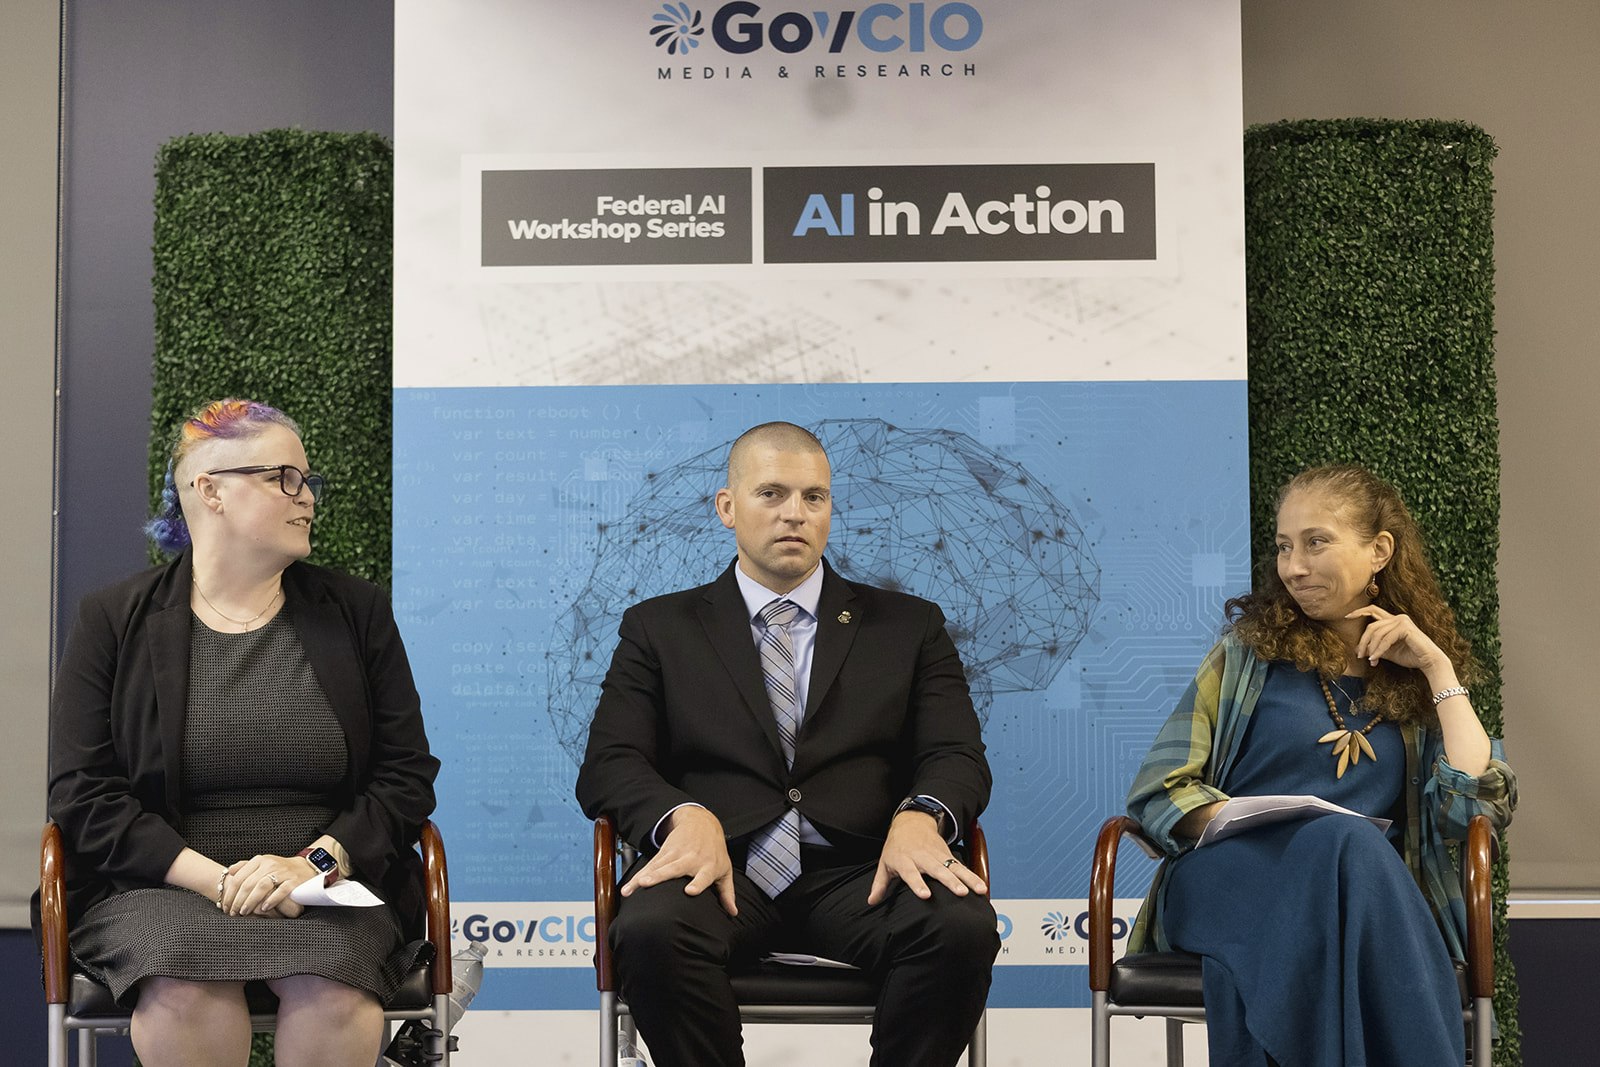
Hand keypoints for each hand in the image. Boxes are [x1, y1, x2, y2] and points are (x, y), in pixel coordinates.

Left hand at [220, 854, 315, 916]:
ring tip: (245, 912)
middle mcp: (270, 864)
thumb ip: (245, 866)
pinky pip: (281, 891)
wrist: (305, 867)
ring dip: (251, 901)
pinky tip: (264, 908)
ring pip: (262, 887)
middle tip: (233, 913)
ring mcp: (283, 872)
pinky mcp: (294, 880)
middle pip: (248, 884)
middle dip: (238, 901)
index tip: (226, 906)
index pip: (239, 878)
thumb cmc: (280, 869)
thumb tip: (230, 870)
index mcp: (259, 860)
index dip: (230, 894)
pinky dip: (271, 900)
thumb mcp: (262, 863)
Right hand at [621, 806, 737, 915]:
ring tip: (632, 888)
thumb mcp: (724, 868)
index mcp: (707, 866)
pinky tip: (628, 888)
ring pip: (657, 867)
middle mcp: (690, 859)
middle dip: (660, 876)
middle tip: (647, 883)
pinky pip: (649, 866)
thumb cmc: (714, 850)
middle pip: (673, 869)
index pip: (703, 876)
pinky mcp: (664, 853)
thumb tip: (733, 912)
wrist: (701, 823)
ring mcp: (675, 855)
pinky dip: (637, 877)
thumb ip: (727, 892)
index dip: (698, 883)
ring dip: (643, 877)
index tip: (690, 891)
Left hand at [867, 810, 988, 904]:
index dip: (918, 884)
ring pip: (954, 867)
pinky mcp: (947, 854)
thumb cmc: (896, 847)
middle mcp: (922, 857)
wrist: (911, 822)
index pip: (911, 873)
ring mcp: (937, 855)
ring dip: (967, 879)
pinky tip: (982, 887)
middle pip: (937, 870)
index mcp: (905, 860)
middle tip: (960, 893)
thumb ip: (880, 883)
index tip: (926, 895)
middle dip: (950, 881)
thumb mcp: (885, 862)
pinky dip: (972, 876)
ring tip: (979, 890)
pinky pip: (961, 866)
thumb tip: (871, 901)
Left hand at [1346, 605, 1449, 675]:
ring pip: (1377, 633)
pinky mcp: (1405, 628)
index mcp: (1393, 620)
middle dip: (1363, 641)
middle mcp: (1398, 618)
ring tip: (1370, 660)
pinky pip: (1386, 639)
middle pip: (1372, 626)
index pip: (1373, 611)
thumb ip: (1375, 648)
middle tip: (1359, 655)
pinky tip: (1375, 658)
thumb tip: (1359, 651)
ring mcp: (1402, 621)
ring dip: (1371, 648)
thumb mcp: (1388, 652)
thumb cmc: (1410, 656)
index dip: (1359, 611)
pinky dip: (1379, 650)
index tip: (1347, 616)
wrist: (1429, 661)